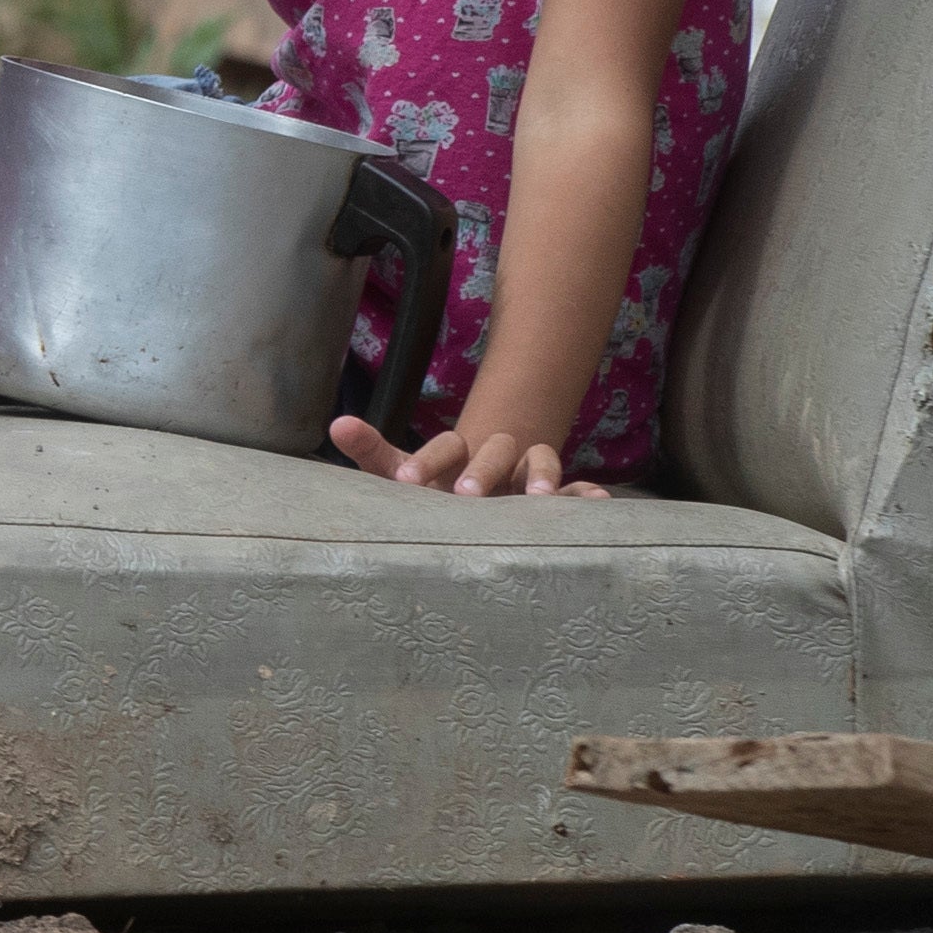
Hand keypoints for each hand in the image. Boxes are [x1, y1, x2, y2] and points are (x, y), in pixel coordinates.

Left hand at [329, 411, 608, 499]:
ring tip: (540, 498)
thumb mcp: (400, 475)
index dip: (426, 461)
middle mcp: (494, 458)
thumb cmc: (431, 494)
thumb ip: (372, 452)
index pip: (443, 445)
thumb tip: (336, 423)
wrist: (472, 509)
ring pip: (539, 459)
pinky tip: (597, 502)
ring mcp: (527, 475)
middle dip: (483, 470)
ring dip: (541, 473)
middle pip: (494, 448)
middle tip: (467, 497)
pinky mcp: (555, 497)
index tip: (407, 483)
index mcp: (456, 453)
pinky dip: (586, 493)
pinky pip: (577, 490)